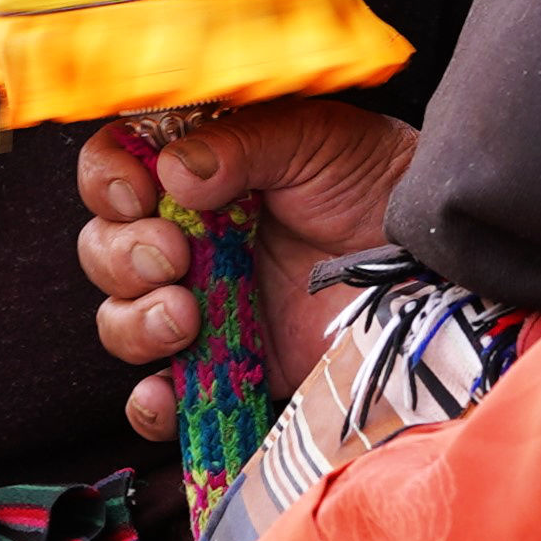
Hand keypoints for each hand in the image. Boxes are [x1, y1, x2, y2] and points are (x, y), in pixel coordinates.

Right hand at [78, 101, 421, 445]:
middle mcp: (191, 239)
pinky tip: (166, 391)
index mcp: (200, 173)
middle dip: (121, 256)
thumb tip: (173, 172)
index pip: (115, 170)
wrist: (437, 261)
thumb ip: (243, 142)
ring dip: (133, 321)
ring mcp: (205, 307)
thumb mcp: (315, 137)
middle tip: (174, 255)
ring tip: (185, 316)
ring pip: (121, 320)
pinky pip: (163, 397)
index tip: (136, 194)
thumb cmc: (378, 184)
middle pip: (104, 249)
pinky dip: (150, 402)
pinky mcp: (231, 370)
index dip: (106, 181)